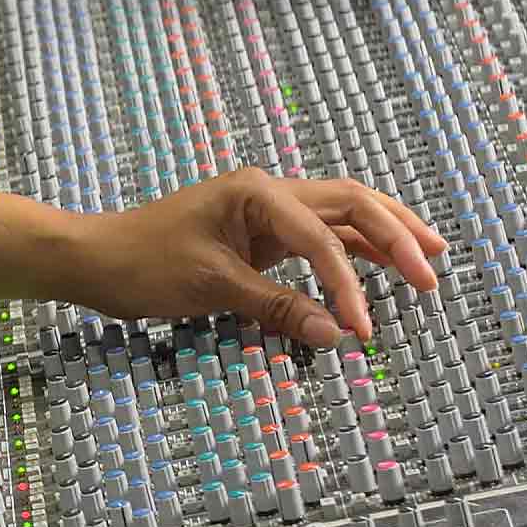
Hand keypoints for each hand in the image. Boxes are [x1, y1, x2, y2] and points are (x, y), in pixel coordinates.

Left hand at [60, 169, 445, 347]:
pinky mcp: (260, 232)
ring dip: (385, 235)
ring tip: (430, 258)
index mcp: (257, 194)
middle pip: (351, 203)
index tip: (362, 330)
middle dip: (397, 235)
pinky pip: (319, 236)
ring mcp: (265, 210)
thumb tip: (335, 334)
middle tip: (433, 272)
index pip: (323, 237)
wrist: (93, 258)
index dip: (348, 286)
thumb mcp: (210, 287)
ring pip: (341, 215)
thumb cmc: (141, 265)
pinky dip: (352, 253)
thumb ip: (277, 308)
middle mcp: (267, 192)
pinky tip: (382, 267)